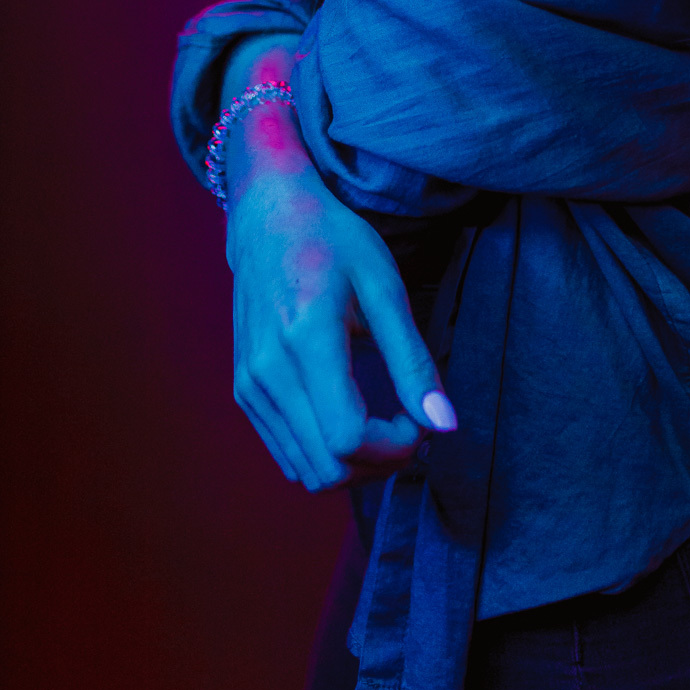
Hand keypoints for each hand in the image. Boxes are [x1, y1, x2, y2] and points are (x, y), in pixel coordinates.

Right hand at [225, 99, 456, 489]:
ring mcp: (250, 386)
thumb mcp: (384, 286)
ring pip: (307, 472)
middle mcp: (269, 372)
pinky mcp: (245, 391)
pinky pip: (288, 454)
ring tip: (384, 421)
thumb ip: (412, 360)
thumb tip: (444, 424)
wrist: (268, 217)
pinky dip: (326, 453)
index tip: (417, 417)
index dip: (394, 446)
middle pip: (328, 468)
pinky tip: (352, 417)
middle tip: (408, 422)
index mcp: (306, 339)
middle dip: (381, 461)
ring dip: (356, 464)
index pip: (347, 438)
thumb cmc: (331, 240)